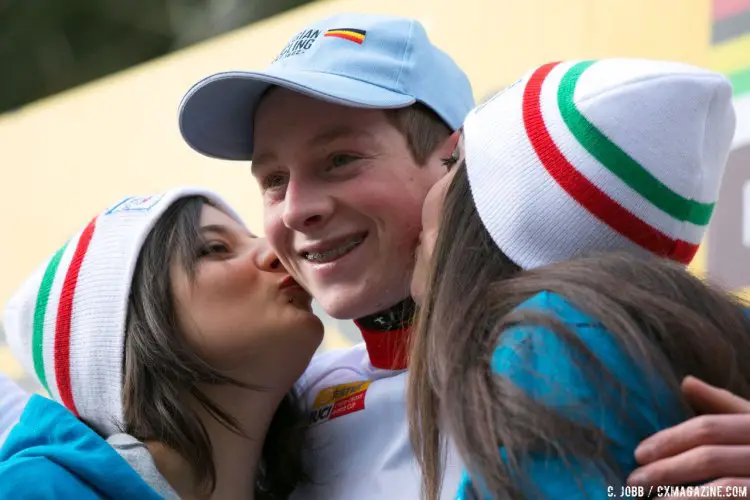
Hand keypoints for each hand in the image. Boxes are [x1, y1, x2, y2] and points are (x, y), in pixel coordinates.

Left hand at [626, 376, 749, 496]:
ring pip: (724, 487)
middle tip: (634, 480)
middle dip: (667, 469)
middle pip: (710, 457)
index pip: (708, 428)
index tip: (639, 453)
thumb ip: (725, 406)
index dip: (670, 439)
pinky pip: (735, 499)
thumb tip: (686, 382)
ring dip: (682, 495)